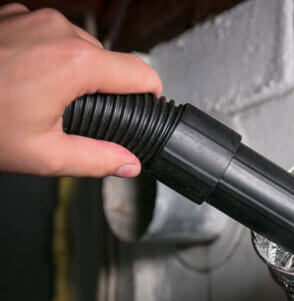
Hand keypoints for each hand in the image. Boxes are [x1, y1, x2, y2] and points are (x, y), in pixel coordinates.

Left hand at [0, 3, 161, 176]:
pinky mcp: (13, 14)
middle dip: (102, 87)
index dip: (151, 92)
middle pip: (108, 60)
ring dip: (73, 69)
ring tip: (43, 96)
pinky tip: (24, 77)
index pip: (141, 72)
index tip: (148, 104)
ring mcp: (34, 18)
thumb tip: (128, 163)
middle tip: (76, 115)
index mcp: (76, 64)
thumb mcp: (42, 154)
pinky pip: (49, 34)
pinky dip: (47, 54)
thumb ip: (96, 159)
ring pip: (78, 45)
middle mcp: (59, 31)